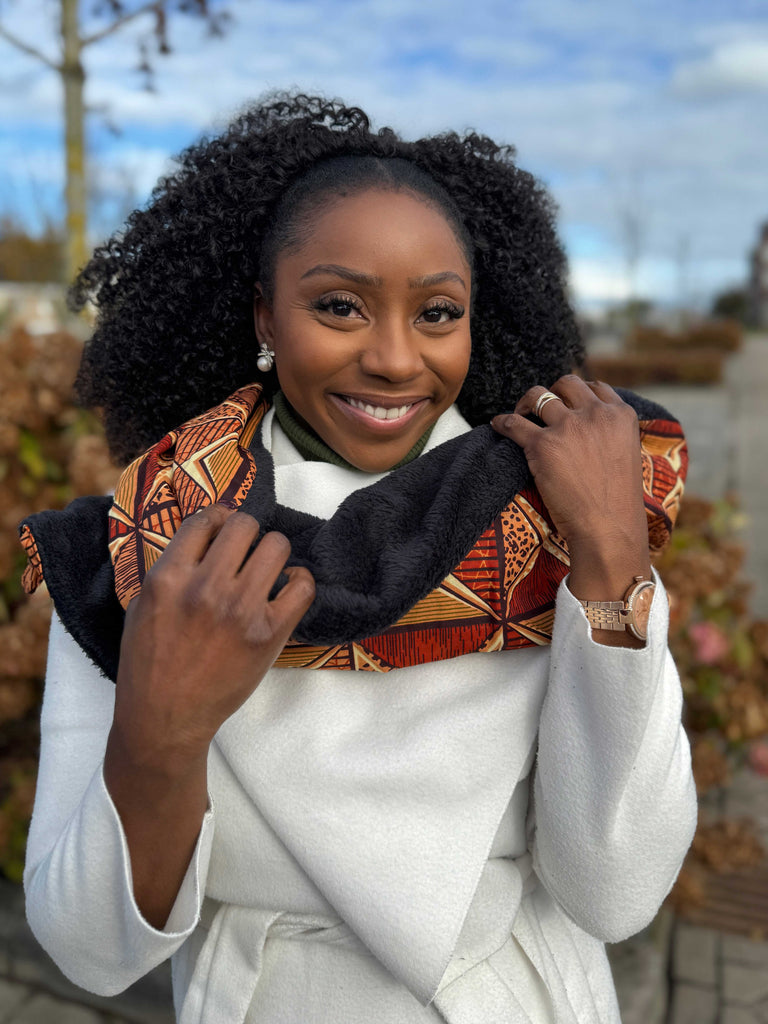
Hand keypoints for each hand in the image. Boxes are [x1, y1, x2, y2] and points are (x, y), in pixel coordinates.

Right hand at [112, 503, 315, 771]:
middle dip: (246, 533)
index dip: (218, 520)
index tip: (223, 530)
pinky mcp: (269, 633)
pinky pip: (303, 585)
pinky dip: (298, 581)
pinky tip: (286, 588)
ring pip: (277, 545)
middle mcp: (205, 588)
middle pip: (245, 525)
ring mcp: (240, 610)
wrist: (165, 719)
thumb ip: (170, 570)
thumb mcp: (142, 607)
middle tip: (244, 551)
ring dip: (272, 553)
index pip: (205, 520)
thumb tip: (205, 538)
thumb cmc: (149, 664)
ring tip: (266, 569)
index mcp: (167, 579)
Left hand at [491, 376, 650, 615]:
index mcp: (621, 415)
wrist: (609, 529)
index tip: (566, 403)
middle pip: (566, 383)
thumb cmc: (617, 504)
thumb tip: (591, 432)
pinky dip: (502, 422)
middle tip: (540, 408)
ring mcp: (568, 427)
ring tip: (520, 415)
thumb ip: (611, 435)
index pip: (595, 387)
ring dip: (526, 403)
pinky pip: (513, 423)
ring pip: (537, 395)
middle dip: (552, 392)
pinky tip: (497, 425)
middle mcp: (595, 414)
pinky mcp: (542, 445)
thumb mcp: (627, 455)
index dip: (577, 394)